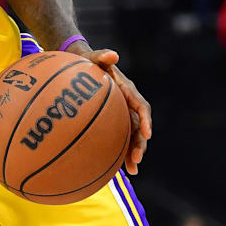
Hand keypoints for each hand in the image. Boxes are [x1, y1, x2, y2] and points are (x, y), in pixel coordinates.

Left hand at [75, 47, 151, 174]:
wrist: (79, 66)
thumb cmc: (86, 61)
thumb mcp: (92, 57)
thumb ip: (101, 56)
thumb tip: (112, 54)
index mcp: (127, 91)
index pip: (141, 107)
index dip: (145, 120)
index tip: (146, 133)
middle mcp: (127, 105)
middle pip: (138, 127)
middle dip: (140, 144)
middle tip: (136, 159)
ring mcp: (119, 115)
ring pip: (130, 137)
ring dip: (132, 153)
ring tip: (131, 171)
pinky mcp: (110, 122)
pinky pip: (116, 139)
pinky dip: (117, 153)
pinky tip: (114, 170)